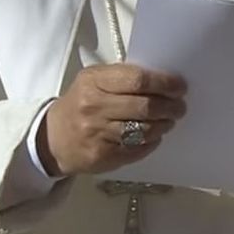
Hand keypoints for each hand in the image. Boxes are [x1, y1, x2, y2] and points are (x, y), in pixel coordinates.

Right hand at [37, 64, 186, 175]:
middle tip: (180, 107)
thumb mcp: (93, 80)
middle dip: (170, 107)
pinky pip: (137, 149)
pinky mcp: (103, 156)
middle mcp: (94, 106)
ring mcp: (97, 133)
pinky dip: (152, 142)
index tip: (180, 86)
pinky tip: (154, 136)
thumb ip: (123, 77)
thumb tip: (163, 80)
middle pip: (145, 106)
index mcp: (94, 81)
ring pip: (144, 130)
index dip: (164, 83)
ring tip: (169, 121)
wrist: (53, 138)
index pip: (137, 80)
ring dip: (163, 125)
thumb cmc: (81, 103)